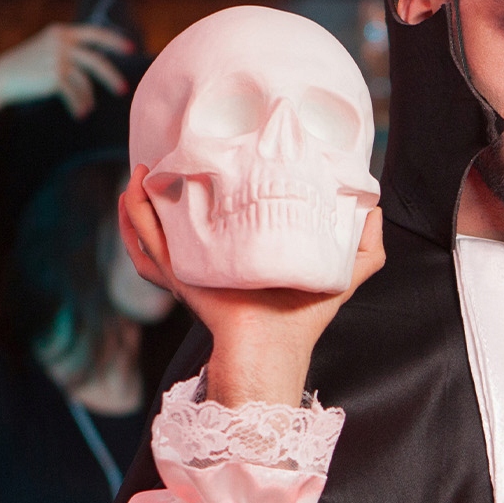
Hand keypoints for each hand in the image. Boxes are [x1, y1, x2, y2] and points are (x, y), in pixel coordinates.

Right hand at [0, 23, 132, 147]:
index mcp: (60, 33)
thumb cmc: (25, 68)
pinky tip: (80, 114)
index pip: (94, 34)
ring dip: (87, 98)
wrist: (0, 78)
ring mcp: (58, 59)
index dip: (114, 41)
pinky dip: (79, 105)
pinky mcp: (55, 76)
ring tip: (87, 109)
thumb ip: (70, 52)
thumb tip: (98, 66)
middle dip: (111, 76)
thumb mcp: (47, 51)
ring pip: (85, 81)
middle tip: (123, 90)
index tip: (130, 48)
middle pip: (96, 61)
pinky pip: (75, 94)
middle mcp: (61, 43)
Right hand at [118, 165, 385, 406]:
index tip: (209, 156)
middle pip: (178, 219)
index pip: (220, 216)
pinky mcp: (180, 274)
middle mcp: (212, 259)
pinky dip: (134, 219)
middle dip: (163, 192)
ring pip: (153, 229)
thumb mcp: (342, 273)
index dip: (208, 188)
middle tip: (161, 162)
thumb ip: (364, 245)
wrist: (276, 346)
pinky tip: (131, 194)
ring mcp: (192, 266)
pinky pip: (147, 245)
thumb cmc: (305, 317)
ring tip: (139, 173)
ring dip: (139, 201)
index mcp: (243, 255)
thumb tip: (372, 207)